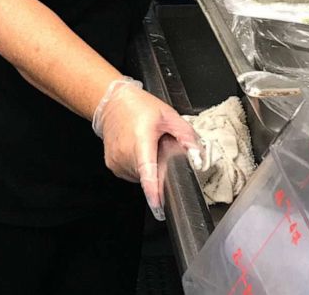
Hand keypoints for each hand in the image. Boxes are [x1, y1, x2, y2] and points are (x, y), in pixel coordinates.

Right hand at [93, 78, 200, 220]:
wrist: (111, 102)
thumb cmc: (137, 107)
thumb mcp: (168, 114)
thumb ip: (186, 134)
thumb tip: (198, 155)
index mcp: (141, 140)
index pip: (147, 170)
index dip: (153, 190)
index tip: (158, 206)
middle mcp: (126, 153)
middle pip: (149, 175)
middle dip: (160, 168)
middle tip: (160, 147)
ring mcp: (117, 162)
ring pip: (140, 177)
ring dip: (149, 168)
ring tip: (146, 146)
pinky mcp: (112, 166)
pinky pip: (131, 174)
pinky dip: (138, 167)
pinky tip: (137, 150)